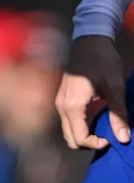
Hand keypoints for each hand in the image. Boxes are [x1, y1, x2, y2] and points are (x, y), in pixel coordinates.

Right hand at [56, 35, 130, 149]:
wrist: (89, 39)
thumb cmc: (102, 61)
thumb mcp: (115, 87)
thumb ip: (118, 114)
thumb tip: (123, 139)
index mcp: (72, 105)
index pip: (79, 138)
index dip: (97, 143)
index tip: (113, 137)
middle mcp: (61, 105)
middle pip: (70, 137)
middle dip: (89, 142)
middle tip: (108, 135)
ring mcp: (60, 100)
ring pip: (69, 129)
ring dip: (85, 133)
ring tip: (104, 126)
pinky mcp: (63, 96)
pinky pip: (69, 119)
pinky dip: (82, 124)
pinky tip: (97, 116)